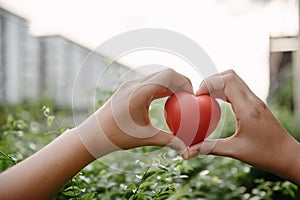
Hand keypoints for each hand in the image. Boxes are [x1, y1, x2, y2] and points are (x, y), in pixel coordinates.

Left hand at [77, 69, 192, 158]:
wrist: (93, 134)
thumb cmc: (117, 137)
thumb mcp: (146, 138)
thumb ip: (169, 141)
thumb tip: (187, 150)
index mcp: (140, 92)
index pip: (169, 75)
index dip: (185, 82)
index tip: (193, 97)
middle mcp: (135, 84)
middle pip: (165, 73)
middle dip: (181, 82)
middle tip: (190, 98)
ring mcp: (130, 84)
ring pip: (158, 77)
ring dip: (171, 85)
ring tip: (180, 100)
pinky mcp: (128, 88)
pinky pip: (150, 83)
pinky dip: (162, 88)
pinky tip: (166, 102)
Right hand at [188, 70, 299, 183]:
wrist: (288, 156)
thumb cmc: (265, 154)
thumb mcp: (235, 151)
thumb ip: (209, 148)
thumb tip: (188, 152)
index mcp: (247, 108)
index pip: (226, 81)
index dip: (208, 83)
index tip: (197, 96)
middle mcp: (253, 100)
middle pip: (230, 75)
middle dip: (211, 80)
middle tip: (199, 95)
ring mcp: (256, 101)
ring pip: (235, 80)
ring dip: (218, 84)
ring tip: (206, 98)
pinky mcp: (257, 104)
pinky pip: (238, 90)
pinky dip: (225, 91)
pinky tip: (217, 104)